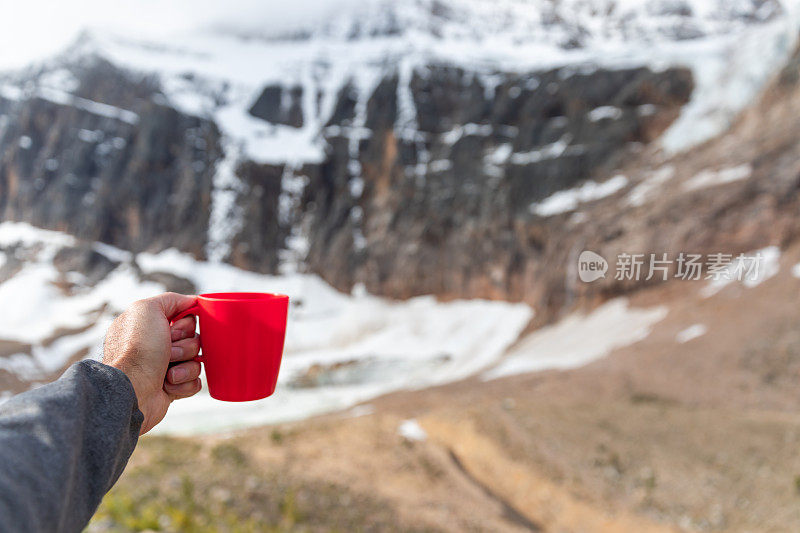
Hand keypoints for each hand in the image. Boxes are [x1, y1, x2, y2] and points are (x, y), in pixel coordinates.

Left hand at [102, 293, 201, 434]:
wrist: (132, 389)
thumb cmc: (137, 349)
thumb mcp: (147, 309)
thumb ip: (171, 299)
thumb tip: (192, 301)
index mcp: (151, 326)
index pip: (185, 318)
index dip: (185, 324)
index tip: (173, 329)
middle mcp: (157, 345)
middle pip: (195, 339)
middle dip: (186, 346)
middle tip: (168, 352)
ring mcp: (165, 367)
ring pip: (197, 361)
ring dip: (185, 366)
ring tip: (167, 373)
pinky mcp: (173, 387)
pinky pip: (196, 382)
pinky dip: (185, 383)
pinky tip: (168, 385)